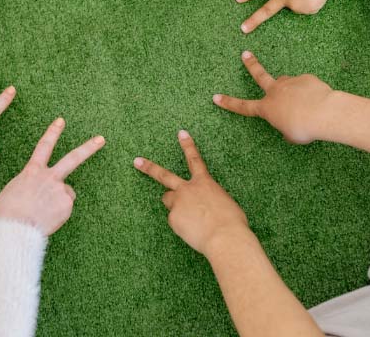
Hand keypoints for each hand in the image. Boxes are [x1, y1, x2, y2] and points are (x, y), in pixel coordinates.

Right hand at [0, 118, 104, 235]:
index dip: (53, 132)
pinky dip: (58, 214)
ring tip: (43, 212)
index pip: (44, 146)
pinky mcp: (67, 205)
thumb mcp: (12, 192)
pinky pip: (65, 209)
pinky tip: (47, 219)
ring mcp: (60, 190)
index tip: (61, 121)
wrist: (15, 228)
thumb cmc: (7, 213)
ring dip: (58, 201)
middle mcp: (49, 177)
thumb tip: (37, 193)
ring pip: (66, 193)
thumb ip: (29, 186)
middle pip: (73, 158)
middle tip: (101, 139)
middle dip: (88, 148)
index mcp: (32, 171)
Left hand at [134, 130, 249, 256]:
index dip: (187, 145)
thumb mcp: (225, 204)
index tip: (181, 133)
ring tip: (190, 218)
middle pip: (164, 175)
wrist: (225, 237)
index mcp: (204, 183)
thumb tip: (204, 206)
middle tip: (137, 161)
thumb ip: (210, 200)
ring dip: (174, 205)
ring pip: (169, 201)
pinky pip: (175, 221)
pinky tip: (193, 231)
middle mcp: (188, 189)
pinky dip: (182, 226)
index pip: (195, 159)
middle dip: (149, 167)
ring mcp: (178, 202)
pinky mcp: (173, 218)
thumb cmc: (232, 222)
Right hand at [213, 51, 333, 144]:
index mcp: (267, 108)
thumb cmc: (304, 128)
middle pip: (259, 75)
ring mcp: (290, 82)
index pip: (243, 106)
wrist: (324, 112)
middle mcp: (275, 92)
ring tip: (304, 103)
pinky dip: (310, 94)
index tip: (216, 97)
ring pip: (287, 84)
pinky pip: (306, 86)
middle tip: (245, 54)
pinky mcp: (305, 78)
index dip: (228, 102)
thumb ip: (286, 128)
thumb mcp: (292, 135)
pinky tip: (318, 101)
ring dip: (292, 91)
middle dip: (251, 64)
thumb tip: (288, 123)